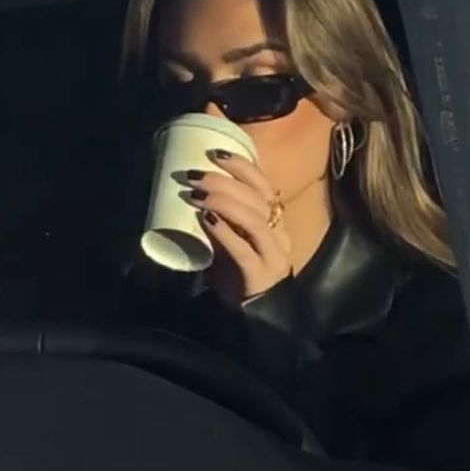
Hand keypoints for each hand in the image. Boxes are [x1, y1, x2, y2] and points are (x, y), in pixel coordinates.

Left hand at [185, 151, 292, 303]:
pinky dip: (224, 232)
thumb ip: (220, 219)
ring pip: (254, 221)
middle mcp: (279, 234)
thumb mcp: (230, 239)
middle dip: (224, 182)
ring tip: (196, 196)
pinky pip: (244, 250)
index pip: (264, 185)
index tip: (215, 153)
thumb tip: (190, 191)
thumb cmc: (238, 273)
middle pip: (258, 199)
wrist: (256, 316)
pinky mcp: (260, 276)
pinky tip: (207, 221)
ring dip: (223, 203)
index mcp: (274, 221)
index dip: (242, 166)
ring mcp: (272, 256)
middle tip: (194, 176)